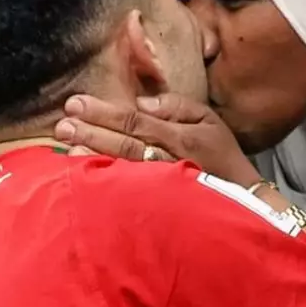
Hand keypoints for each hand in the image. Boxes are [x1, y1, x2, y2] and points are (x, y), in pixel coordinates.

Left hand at [54, 93, 261, 186]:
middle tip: (62, 125)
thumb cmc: (221, 155)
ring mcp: (164, 185)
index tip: (75, 103)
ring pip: (124, 169)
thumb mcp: (208, 121)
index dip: (103, 112)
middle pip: (124, 144)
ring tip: (67, 149)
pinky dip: (106, 183)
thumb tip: (143, 102)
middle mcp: (169, 160)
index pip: (134, 121)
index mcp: (180, 137)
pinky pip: (129, 191)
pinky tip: (85, 178)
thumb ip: (177, 106)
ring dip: (94, 158)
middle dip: (90, 133)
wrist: (244, 200)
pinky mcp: (159, 204)